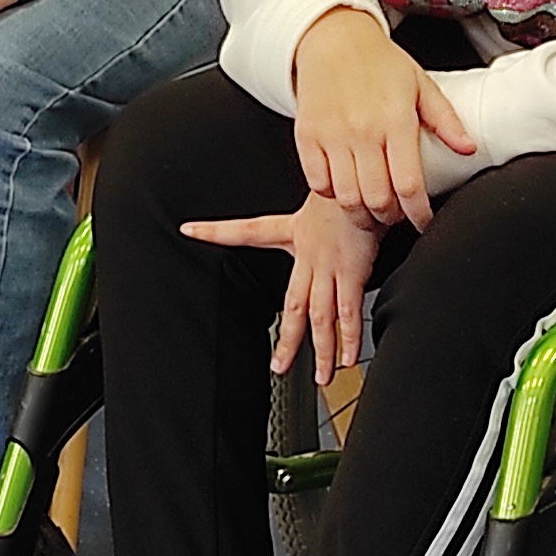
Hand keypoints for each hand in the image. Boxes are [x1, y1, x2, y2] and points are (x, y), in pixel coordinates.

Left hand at [182, 192, 382, 384]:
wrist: (366, 179)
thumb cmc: (349, 183)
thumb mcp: (324, 190)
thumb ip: (320, 206)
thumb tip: (326, 200)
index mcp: (294, 229)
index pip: (245, 229)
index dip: (215, 230)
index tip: (190, 230)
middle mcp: (307, 252)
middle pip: (290, 304)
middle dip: (286, 338)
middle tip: (278, 366)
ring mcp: (328, 266)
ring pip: (319, 316)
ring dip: (321, 349)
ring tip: (322, 376)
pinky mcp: (352, 272)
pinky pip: (348, 313)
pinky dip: (349, 338)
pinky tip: (348, 359)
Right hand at [290, 8, 473, 231]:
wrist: (332, 37)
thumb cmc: (379, 61)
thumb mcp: (420, 84)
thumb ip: (446, 119)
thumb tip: (470, 149)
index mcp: (395, 120)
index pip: (409, 185)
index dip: (420, 214)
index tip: (424, 222)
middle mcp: (362, 131)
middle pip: (377, 200)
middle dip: (391, 218)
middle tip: (397, 213)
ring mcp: (331, 135)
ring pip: (346, 198)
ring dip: (362, 212)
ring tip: (371, 206)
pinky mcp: (307, 136)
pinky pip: (317, 184)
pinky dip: (331, 194)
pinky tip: (344, 185)